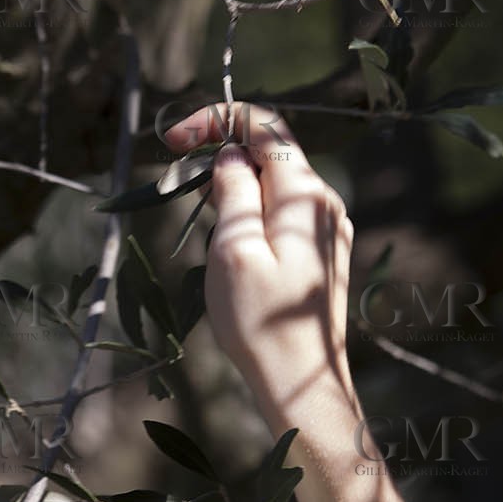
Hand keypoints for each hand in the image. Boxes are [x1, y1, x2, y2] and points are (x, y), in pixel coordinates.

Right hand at [163, 102, 354, 425]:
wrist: (301, 382)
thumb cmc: (259, 320)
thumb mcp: (232, 248)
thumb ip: (233, 191)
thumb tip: (232, 156)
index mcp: (304, 193)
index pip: (264, 125)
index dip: (216, 119)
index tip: (174, 141)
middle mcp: (325, 202)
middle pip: (269, 152)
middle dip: (221, 159)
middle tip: (181, 194)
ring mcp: (328, 229)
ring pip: (273, 185)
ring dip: (233, 192)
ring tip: (209, 238)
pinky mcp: (323, 254)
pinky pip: (282, 215)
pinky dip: (250, 216)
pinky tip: (233, 253)